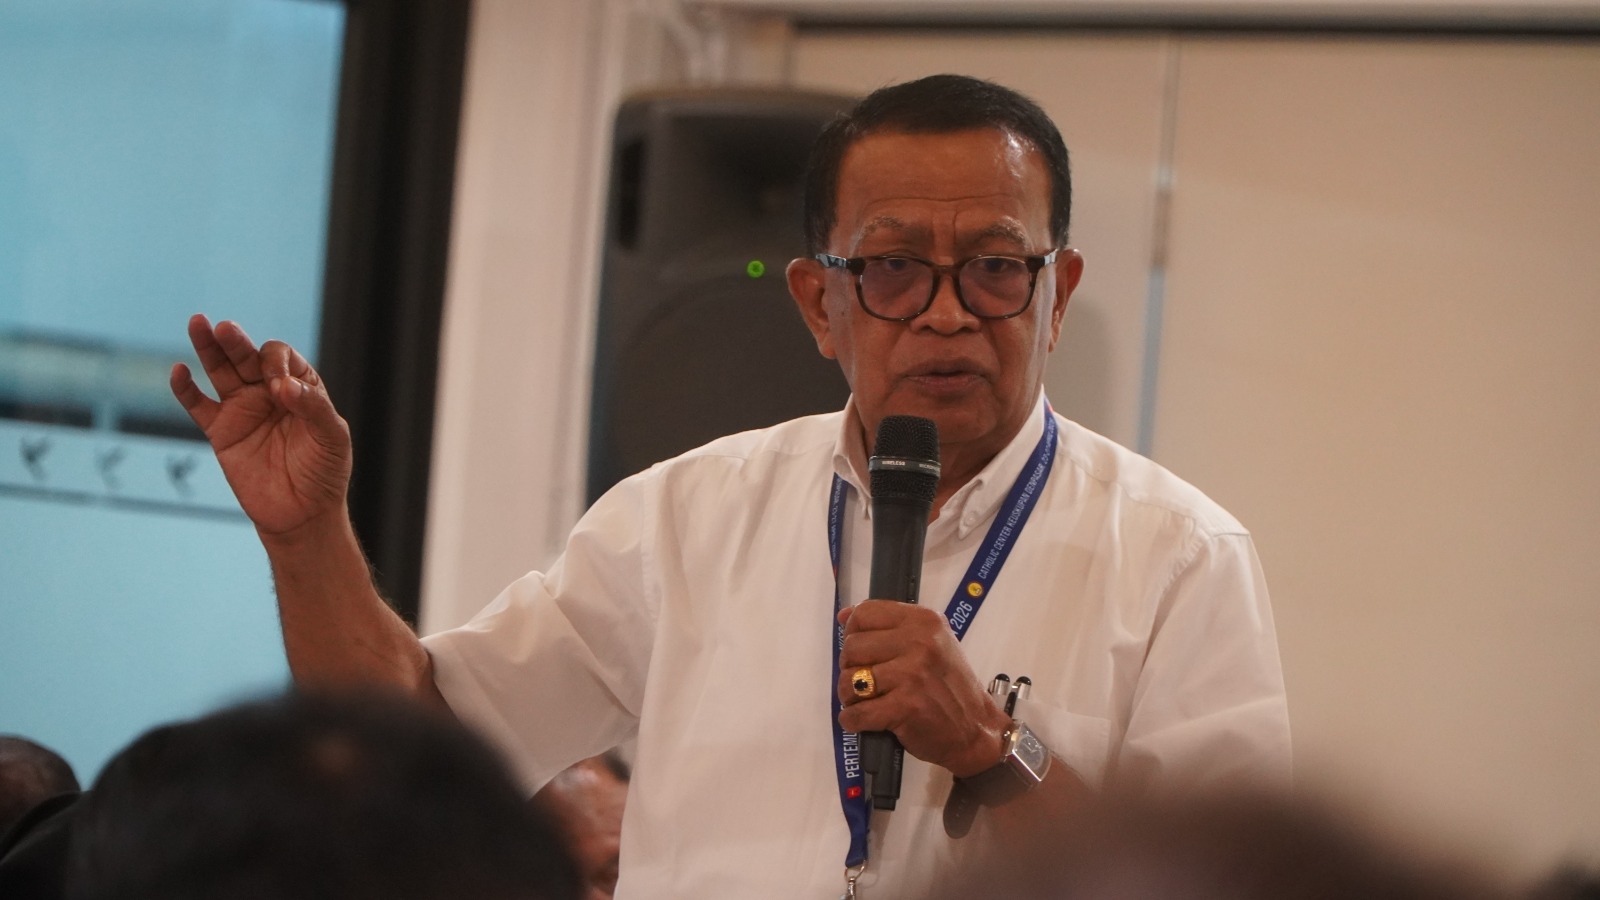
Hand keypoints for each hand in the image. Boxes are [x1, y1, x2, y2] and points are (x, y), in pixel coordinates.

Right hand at [171, 314, 351, 536]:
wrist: (302, 513)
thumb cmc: (324, 472)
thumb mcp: (331, 437)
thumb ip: (312, 407)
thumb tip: (281, 385)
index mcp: (300, 387)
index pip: (282, 358)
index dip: (277, 364)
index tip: (280, 388)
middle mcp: (268, 392)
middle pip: (247, 356)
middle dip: (236, 341)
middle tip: (226, 328)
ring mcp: (243, 409)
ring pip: (220, 371)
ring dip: (208, 348)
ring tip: (198, 323)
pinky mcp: (222, 431)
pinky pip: (198, 405)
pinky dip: (186, 389)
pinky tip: (179, 371)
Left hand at [836, 600, 1011, 777]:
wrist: (976, 729)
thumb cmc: (950, 687)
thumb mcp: (932, 643)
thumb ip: (890, 627)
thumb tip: (844, 615)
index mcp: (924, 621)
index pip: (865, 613)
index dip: (854, 633)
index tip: (863, 651)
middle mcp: (920, 642)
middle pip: (852, 647)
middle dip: (851, 668)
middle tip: (866, 683)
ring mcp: (912, 674)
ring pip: (849, 680)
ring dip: (851, 697)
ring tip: (867, 702)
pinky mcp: (905, 706)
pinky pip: (857, 713)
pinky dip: (853, 720)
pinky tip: (865, 720)